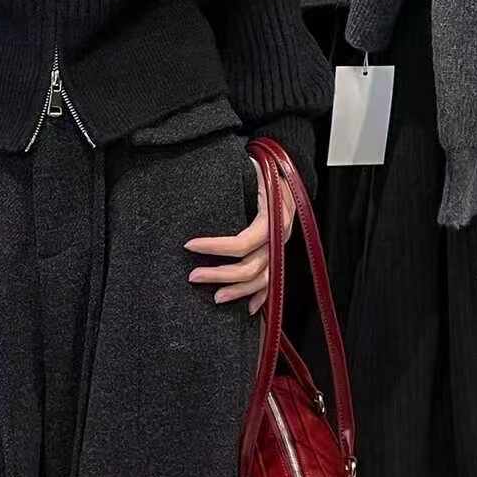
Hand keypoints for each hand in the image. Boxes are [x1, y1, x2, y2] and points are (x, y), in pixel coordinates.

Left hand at [185, 160, 294, 316]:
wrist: (287, 166)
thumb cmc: (264, 166)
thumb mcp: (250, 167)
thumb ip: (235, 179)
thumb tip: (199, 185)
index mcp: (274, 214)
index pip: (243, 241)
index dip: (215, 247)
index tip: (189, 245)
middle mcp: (281, 234)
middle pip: (251, 266)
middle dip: (220, 274)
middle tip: (192, 276)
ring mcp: (282, 246)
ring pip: (262, 279)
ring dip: (237, 291)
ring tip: (214, 297)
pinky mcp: (280, 253)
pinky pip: (273, 281)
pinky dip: (261, 296)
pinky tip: (249, 309)